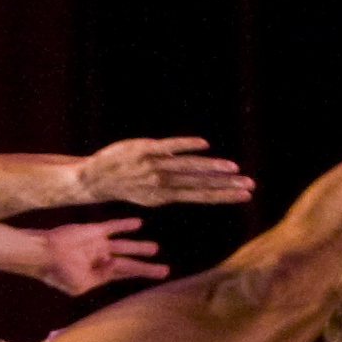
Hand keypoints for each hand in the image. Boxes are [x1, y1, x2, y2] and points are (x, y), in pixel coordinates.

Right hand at [34, 217, 167, 295]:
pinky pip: (112, 227)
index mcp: (99, 275)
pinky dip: (124, 225)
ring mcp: (98, 245)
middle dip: (146, 267)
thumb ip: (101, 277)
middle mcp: (101, 260)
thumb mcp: (81, 285)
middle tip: (165, 271)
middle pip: (129, 264)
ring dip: (139, 247)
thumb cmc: (59, 273)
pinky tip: (138, 223)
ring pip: (124, 246)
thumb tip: (116, 264)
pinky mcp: (93, 231)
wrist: (43, 254)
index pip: (124, 275)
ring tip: (155, 249)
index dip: (139, 275)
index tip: (155, 276)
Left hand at [79, 136, 254, 208]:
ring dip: (213, 169)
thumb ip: (172, 186)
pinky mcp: (143, 150)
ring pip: (189, 168)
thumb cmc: (122, 184)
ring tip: (235, 169)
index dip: (224, 195)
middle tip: (250, 187)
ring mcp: (152, 167)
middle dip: (227, 187)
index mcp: (164, 197)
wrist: (90, 180)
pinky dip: (186, 146)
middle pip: (200, 185)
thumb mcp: (148, 193)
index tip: (245, 195)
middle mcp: (161, 184)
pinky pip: (168, 147)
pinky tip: (204, 144)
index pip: (200, 196)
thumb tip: (196, 181)